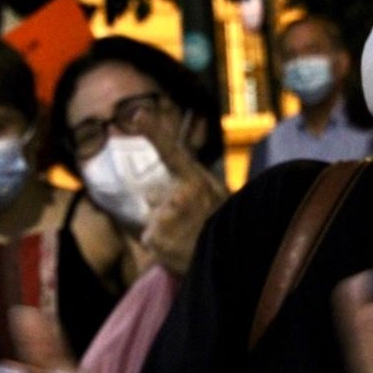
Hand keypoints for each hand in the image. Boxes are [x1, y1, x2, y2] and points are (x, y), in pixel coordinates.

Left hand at [140, 114, 226, 275]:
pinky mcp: (157, 237)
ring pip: (151, 219)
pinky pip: (149, 239)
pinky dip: (160, 247)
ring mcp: (167, 216)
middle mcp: (181, 194)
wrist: (234, 259)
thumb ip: (188, 186)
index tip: (138, 113)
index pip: (172, 151)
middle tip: (189, 223)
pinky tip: (179, 250)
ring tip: (187, 238)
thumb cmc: (224, 226)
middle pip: (153, 197)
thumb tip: (152, 192)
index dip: (154, 131)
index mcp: (196, 180)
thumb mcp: (215, 196)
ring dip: (163, 230)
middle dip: (163, 208)